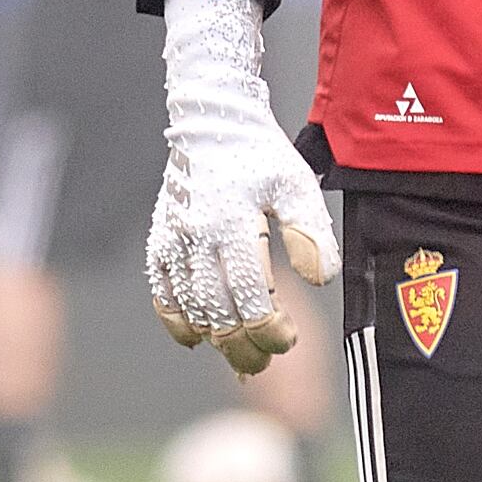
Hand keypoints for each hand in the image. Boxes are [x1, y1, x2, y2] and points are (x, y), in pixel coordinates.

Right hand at [145, 0, 338, 374]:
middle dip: (245, 347)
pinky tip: (198, 337)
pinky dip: (178, 322)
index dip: (271, 331)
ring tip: (243, 357)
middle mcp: (197, 237)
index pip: (252, 299)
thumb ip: (311, 232)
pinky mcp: (159, 241)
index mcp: (233, 223)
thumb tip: (322, 280)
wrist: (212, 120)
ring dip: (216, 340)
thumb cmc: (260, 154)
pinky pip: (162, 295)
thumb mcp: (296, 184)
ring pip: (191, 311)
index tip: (290, 339)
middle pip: (219, 315)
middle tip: (267, 361)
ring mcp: (173, 241)